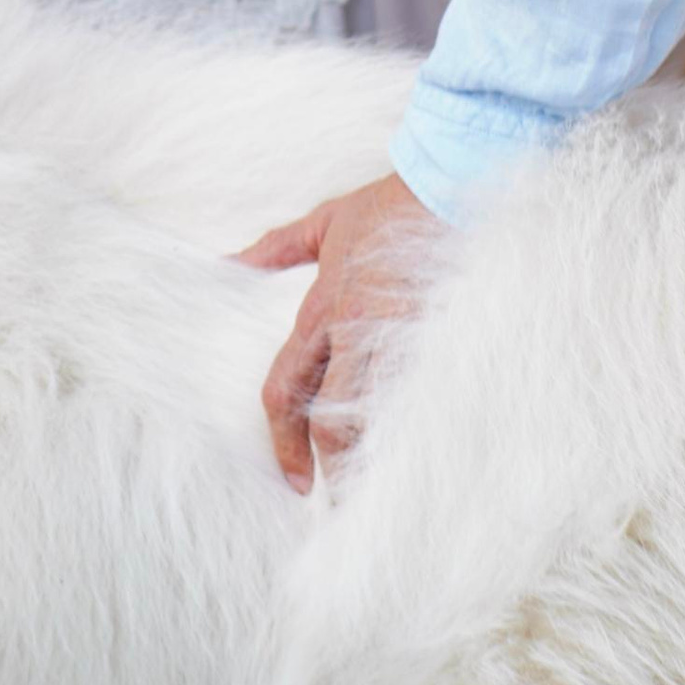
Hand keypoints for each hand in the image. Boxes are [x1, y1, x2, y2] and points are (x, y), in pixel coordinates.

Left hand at [239, 171, 443, 492]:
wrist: (454, 180)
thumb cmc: (393, 203)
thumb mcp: (326, 221)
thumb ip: (277, 248)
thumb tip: (229, 261)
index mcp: (323, 311)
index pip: (287, 389)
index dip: (285, 442)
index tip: (294, 479)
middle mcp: (357, 332)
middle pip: (333, 420)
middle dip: (332, 469)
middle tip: (338, 505)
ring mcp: (404, 339)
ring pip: (380, 419)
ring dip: (377, 460)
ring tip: (383, 497)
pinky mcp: (446, 341)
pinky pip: (429, 402)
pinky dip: (424, 436)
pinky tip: (430, 463)